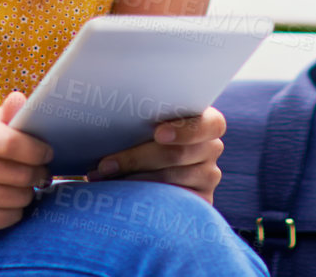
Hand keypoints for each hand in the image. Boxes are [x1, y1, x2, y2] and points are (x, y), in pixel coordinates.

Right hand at [0, 90, 54, 235]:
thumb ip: (9, 113)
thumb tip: (19, 99)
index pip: (10, 143)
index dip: (36, 151)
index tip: (47, 153)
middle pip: (16, 174)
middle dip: (37, 174)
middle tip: (41, 173)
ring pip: (14, 198)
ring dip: (27, 194)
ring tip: (24, 185)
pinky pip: (5, 219)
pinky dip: (15, 212)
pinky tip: (9, 201)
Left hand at [88, 105, 225, 202]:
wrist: (154, 160)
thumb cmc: (149, 130)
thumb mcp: (152, 117)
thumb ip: (147, 113)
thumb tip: (114, 111)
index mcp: (208, 122)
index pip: (209, 124)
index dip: (185, 130)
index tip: (157, 133)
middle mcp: (212, 148)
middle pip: (178, 155)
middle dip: (137, 159)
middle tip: (106, 164)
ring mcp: (208, 177)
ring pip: (169, 180)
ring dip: (132, 179)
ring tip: (104, 179)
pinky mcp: (199, 201)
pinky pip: (170, 203)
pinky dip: (142, 198)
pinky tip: (120, 194)